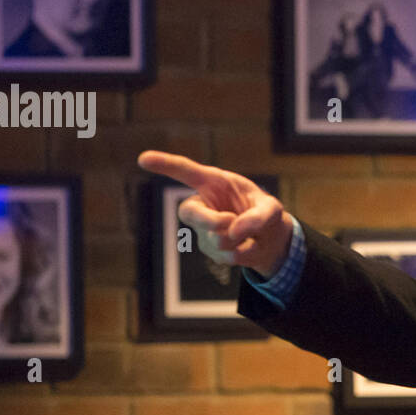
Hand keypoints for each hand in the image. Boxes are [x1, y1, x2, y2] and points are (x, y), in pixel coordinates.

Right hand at [136, 150, 293, 279]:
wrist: (270, 241)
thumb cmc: (266, 215)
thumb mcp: (272, 210)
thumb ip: (258, 216)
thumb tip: (233, 230)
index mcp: (214, 183)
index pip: (186, 171)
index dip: (165, 165)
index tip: (143, 159)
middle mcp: (204, 204)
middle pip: (189, 212)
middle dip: (210, 220)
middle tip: (230, 222)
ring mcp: (203, 229)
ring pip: (215, 239)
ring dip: (240, 239)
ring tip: (251, 234)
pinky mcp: (210, 249)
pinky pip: (227, 255)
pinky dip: (245, 252)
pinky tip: (248, 246)